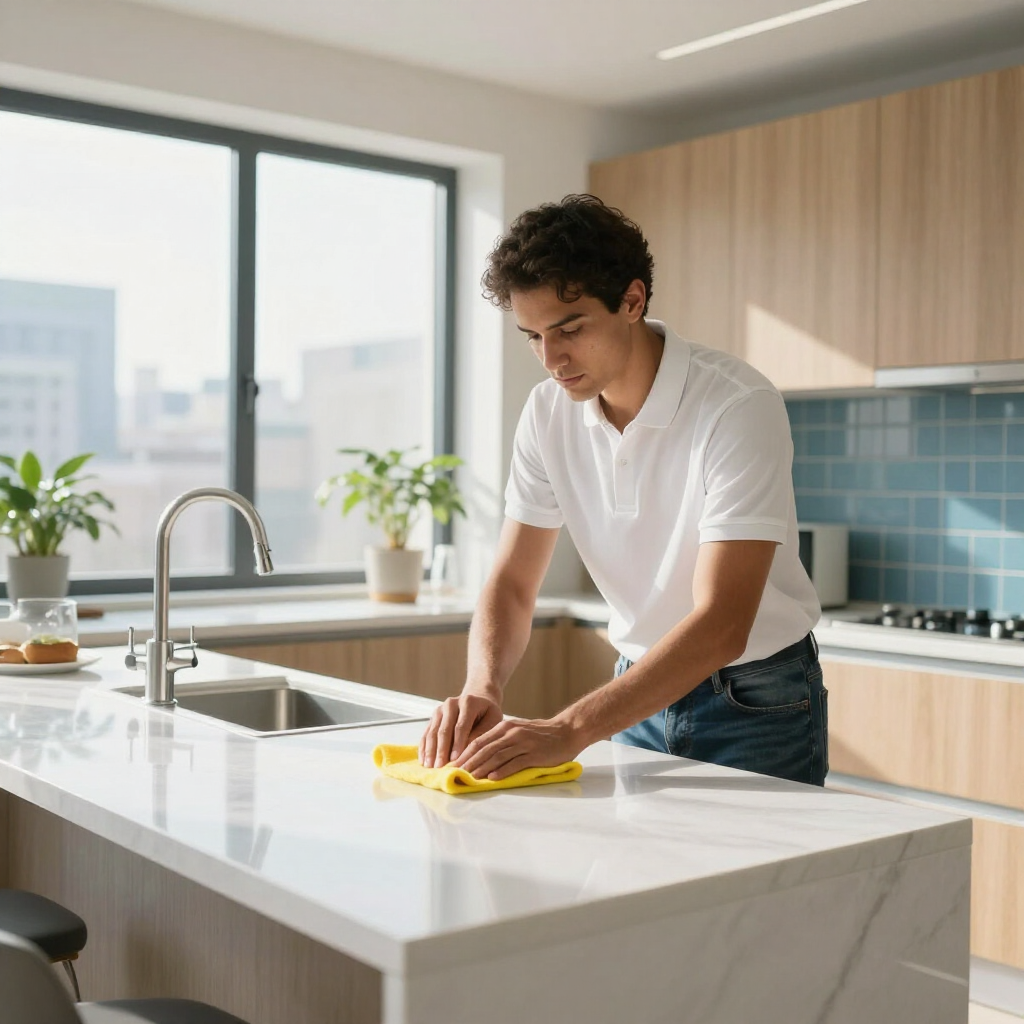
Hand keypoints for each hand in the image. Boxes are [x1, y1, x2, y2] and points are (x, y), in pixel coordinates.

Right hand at [419, 693, 503, 767]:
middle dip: (441, 750)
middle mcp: (451, 704)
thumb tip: (465, 752)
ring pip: (433, 732)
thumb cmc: (488, 714)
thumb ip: (481, 734)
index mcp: (468, 702)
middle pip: (444, 730)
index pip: (461, 726)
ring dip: (430, 751)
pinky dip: (424, 748)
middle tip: (440, 767)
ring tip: (430, 767)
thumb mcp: (492, 721)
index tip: (455, 760)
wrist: (478, 700)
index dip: (457, 744)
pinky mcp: (433, 717)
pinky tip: (424, 761)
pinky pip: (426, 733)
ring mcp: (440, 710)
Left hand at [452, 717, 582, 780]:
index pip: (479, 741)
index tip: (453, 765)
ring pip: (496, 756)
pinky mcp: (534, 754)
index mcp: (505, 727)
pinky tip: (492, 778)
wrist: (568, 731)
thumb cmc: (542, 735)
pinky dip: (502, 771)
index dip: (464, 754)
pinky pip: (514, 763)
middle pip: (484, 749)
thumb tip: (482, 755)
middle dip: (468, 762)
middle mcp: (511, 733)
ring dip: (481, 768)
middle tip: (455, 774)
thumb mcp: (518, 731)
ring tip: (469, 778)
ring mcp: (523, 743)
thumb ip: (502, 740)